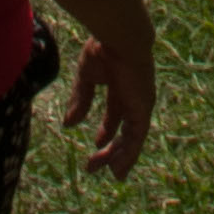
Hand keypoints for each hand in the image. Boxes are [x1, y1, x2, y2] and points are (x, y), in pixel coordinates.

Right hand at [59, 29, 153, 176]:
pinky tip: (118, 168)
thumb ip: (80, 99)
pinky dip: (129, 154)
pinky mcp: (143, 109)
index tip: (97, 144)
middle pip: (124, 130)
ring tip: (112, 175)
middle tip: (94, 165)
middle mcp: (134, 98)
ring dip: (121, 157)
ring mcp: (141, 104)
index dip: (107, 130)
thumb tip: (69, 124)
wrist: (120, 38)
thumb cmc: (103, 49)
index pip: (116, 114)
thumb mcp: (86, 77)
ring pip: (132, 138)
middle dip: (111, 149)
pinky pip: (137, 138)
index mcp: (121, 86)